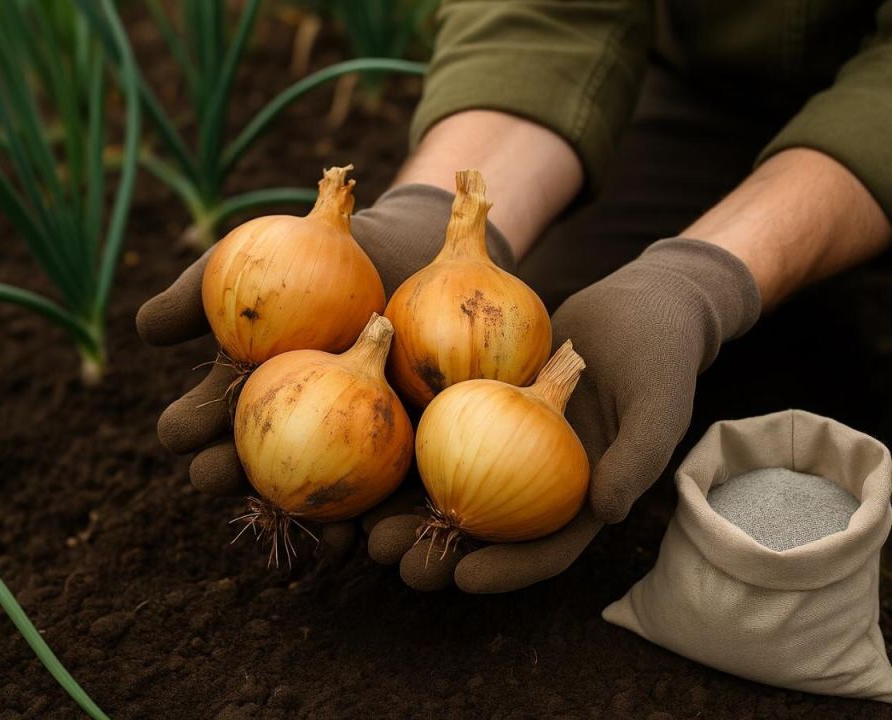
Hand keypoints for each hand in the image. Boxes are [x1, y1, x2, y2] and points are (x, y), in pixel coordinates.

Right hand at [135, 184, 514, 553]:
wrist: (404, 254)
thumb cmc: (323, 259)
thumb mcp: (255, 261)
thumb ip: (200, 293)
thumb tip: (145, 333)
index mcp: (237, 396)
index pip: (195, 424)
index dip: (185, 430)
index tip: (186, 429)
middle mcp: (276, 433)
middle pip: (241, 470)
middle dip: (229, 479)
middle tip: (229, 474)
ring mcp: (331, 450)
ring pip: (309, 503)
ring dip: (309, 528)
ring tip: (320, 534)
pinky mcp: (388, 457)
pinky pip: (377, 500)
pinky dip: (375, 523)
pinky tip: (377, 533)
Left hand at [368, 238, 759, 590]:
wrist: (638, 305)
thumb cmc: (658, 356)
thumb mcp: (659, 404)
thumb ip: (637, 457)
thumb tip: (606, 511)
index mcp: (585, 497)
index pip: (546, 548)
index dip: (506, 569)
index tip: (462, 578)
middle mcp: (542, 482)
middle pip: (489, 530)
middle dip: (440, 552)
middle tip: (395, 561)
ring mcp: (512, 447)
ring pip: (456, 488)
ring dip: (412, 513)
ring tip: (365, 530)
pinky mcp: (488, 410)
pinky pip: (446, 435)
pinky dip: (412, 452)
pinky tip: (373, 460)